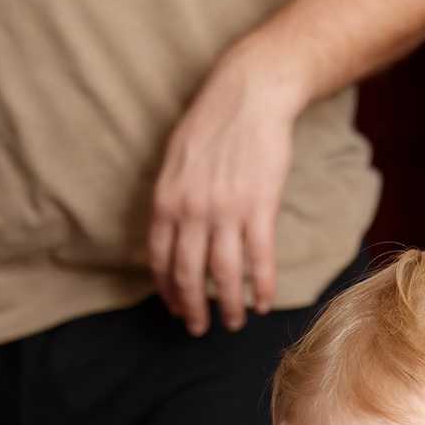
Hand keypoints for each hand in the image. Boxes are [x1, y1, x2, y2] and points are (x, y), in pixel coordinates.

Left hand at [146, 51, 303, 335]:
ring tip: (235, 322)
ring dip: (229, 306)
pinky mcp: (259, 209)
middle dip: (193, 309)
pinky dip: (262, 287)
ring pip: (224, 275)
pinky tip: (264, 303)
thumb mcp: (175, 160)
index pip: (160, 259)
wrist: (250, 96)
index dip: (167, 290)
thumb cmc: (212, 123)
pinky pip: (259, 260)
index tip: (175, 307)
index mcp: (166, 200)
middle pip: (189, 275)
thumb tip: (171, 233)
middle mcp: (191, 211)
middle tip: (199, 328)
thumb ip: (171, 199)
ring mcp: (226, 212)